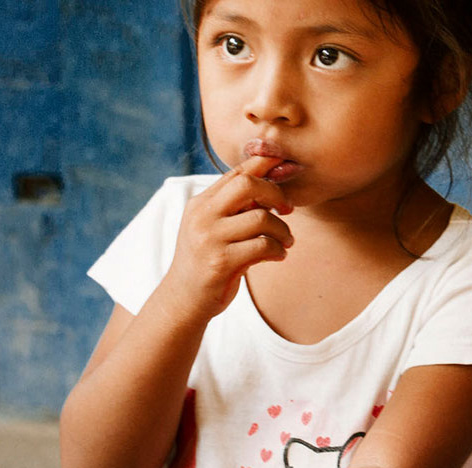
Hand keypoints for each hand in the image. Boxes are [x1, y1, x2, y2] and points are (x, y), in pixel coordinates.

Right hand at [162, 155, 293, 322]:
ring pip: (260, 218)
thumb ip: (236, 208)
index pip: (236, 172)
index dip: (264, 163)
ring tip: (286, 242)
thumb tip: (273, 187)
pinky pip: (262, 246)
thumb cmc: (207, 261)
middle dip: (275, 193)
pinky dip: (278, 250)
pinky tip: (279, 256)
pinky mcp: (221, 262)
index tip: (286, 166)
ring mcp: (210, 238)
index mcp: (201, 203)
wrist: (184, 299)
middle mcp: (203, 216)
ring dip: (282, 230)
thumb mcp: (214, 228)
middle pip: (247, 184)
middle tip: (287, 210)